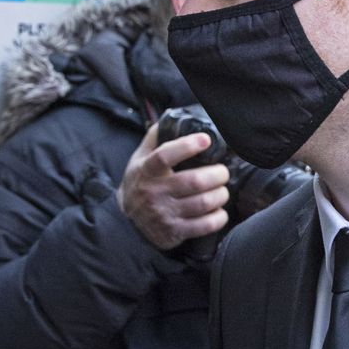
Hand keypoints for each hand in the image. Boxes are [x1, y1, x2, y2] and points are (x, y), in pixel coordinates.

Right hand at [117, 123, 230, 249]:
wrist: (126, 220)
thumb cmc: (141, 182)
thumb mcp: (140, 158)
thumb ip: (156, 137)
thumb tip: (175, 116)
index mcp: (147, 170)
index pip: (165, 155)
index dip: (187, 146)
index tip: (206, 140)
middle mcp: (155, 192)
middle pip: (194, 182)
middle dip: (217, 175)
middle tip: (223, 172)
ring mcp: (164, 213)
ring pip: (203, 203)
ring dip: (221, 195)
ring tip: (222, 190)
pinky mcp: (174, 232)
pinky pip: (204, 226)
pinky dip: (218, 217)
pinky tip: (219, 211)